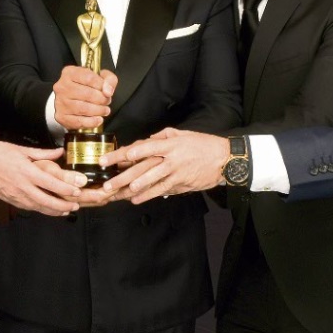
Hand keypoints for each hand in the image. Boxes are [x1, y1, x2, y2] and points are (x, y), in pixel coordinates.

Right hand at [0, 130, 86, 216]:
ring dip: (54, 211)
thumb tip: (59, 152)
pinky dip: (40, 209)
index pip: (52, 184)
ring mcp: (15, 195)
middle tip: (76, 205)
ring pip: (39, 208)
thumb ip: (43, 154)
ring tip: (65, 210)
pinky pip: (28, 208)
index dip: (67, 190)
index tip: (77, 191)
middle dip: (64, 205)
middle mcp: (22, 186)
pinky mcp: (9, 200)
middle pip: (48, 201)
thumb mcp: (22, 149)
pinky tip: (47, 209)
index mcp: (27, 172)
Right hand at [54, 66, 117, 130]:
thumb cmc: (85, 86)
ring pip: (84, 109)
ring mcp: (60, 102)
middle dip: (102, 99)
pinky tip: (98, 119)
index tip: (107, 90)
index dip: (102, 85)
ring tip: (105, 110)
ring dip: (99, 111)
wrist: (68, 100)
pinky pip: (79, 121)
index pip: (89, 78)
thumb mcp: (99, 77)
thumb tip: (108, 91)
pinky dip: (92, 122)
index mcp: (70, 73)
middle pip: (88, 94)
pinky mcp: (61, 116)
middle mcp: (62, 87)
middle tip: (107, 101)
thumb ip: (109, 79)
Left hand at [100, 128, 228, 204]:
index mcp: (169, 143)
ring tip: (119, 192)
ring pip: (151, 180)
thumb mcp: (183, 134)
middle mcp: (171, 157)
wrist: (224, 159)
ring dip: (134, 187)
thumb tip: (147, 139)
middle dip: (123, 175)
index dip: (125, 153)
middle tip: (108, 182)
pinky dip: (148, 195)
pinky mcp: (181, 183)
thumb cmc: (203, 144)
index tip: (110, 158)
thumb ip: (163, 136)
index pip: (143, 147)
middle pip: (142, 166)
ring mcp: (176, 172)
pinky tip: (136, 199)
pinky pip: (162, 189)